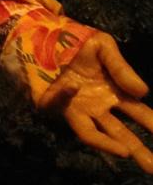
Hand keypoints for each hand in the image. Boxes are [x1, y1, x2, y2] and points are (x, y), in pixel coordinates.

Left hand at [40, 31, 152, 173]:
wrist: (46, 34)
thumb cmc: (78, 43)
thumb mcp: (103, 47)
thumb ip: (121, 68)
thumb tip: (143, 92)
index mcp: (114, 93)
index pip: (138, 113)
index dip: (151, 124)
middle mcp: (97, 106)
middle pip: (121, 134)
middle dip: (138, 150)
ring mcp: (76, 107)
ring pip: (93, 134)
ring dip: (109, 145)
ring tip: (126, 153)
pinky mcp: (53, 102)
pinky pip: (59, 105)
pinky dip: (63, 96)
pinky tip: (72, 88)